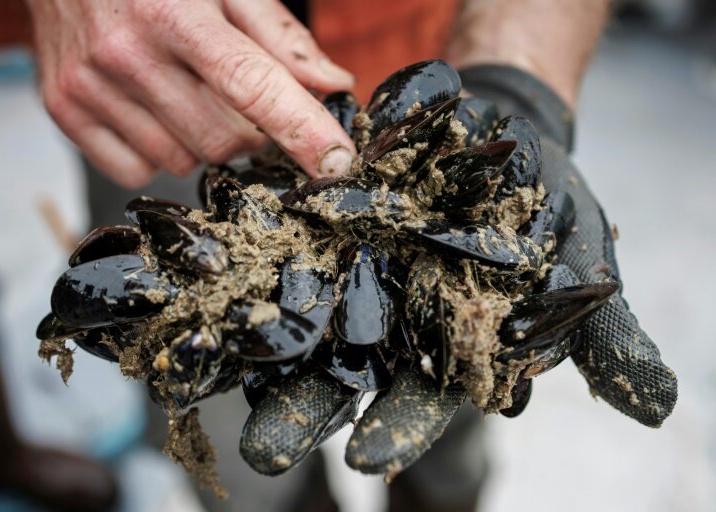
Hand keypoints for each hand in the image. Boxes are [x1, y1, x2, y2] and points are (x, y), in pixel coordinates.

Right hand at [24, 0, 356, 186]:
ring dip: (203, 141)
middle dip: (249, 131)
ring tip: (184, 91)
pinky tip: (150, 110)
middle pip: (224, 140)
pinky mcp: (63, 109)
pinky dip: (157, 153)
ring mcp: (88, 84)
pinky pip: (136, 171)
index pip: (252, 86)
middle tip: (238, 99)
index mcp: (174, 11)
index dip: (302, 130)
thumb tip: (331, 86)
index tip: (337, 163)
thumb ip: (279, 36)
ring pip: (183, 161)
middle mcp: (125, 51)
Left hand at [238, 69, 676, 481]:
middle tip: (263, 447)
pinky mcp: (328, 221)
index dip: (399, 428)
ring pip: (302, 313)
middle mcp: (392, 317)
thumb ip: (602, 336)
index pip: (424, 399)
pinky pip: (287, 239)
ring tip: (217, 371)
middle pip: (345, 371)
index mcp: (450, 343)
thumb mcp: (583, 263)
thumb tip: (652, 408)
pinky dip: (255, 255)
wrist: (502, 129)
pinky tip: (218, 276)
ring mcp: (353, 268)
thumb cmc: (548, 202)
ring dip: (261, 343)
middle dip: (305, 407)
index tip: (367, 459)